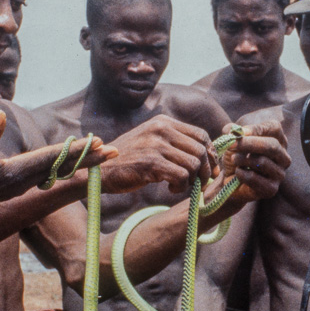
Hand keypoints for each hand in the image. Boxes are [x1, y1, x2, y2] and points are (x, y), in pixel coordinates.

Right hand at [0, 111, 115, 222]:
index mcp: (14, 173)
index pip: (52, 158)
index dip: (76, 149)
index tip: (98, 143)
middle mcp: (22, 181)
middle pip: (62, 166)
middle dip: (89, 158)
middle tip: (115, 150)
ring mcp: (20, 186)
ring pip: (58, 171)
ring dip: (80, 163)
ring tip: (102, 154)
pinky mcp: (15, 186)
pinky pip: (48, 175)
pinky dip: (64, 168)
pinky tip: (73, 165)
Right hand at [98, 115, 216, 194]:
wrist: (99, 169)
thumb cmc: (128, 159)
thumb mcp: (152, 141)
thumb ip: (175, 143)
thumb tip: (208, 155)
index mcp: (163, 122)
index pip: (201, 135)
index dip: (210, 154)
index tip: (209, 170)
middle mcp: (161, 129)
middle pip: (200, 150)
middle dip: (204, 170)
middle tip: (197, 183)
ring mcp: (156, 144)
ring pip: (193, 164)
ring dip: (191, 180)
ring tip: (178, 185)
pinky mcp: (151, 162)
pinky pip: (181, 176)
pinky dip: (180, 187)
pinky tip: (170, 188)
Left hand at [214, 120, 290, 209]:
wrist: (231, 180)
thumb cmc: (237, 155)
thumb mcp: (235, 139)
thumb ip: (234, 132)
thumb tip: (234, 131)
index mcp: (279, 139)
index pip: (274, 128)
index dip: (254, 129)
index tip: (236, 132)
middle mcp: (283, 156)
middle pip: (271, 146)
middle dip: (248, 144)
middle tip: (230, 144)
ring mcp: (280, 174)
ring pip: (262, 162)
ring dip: (242, 159)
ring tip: (234, 159)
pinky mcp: (271, 189)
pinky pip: (254, 178)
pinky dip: (241, 173)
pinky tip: (238, 172)